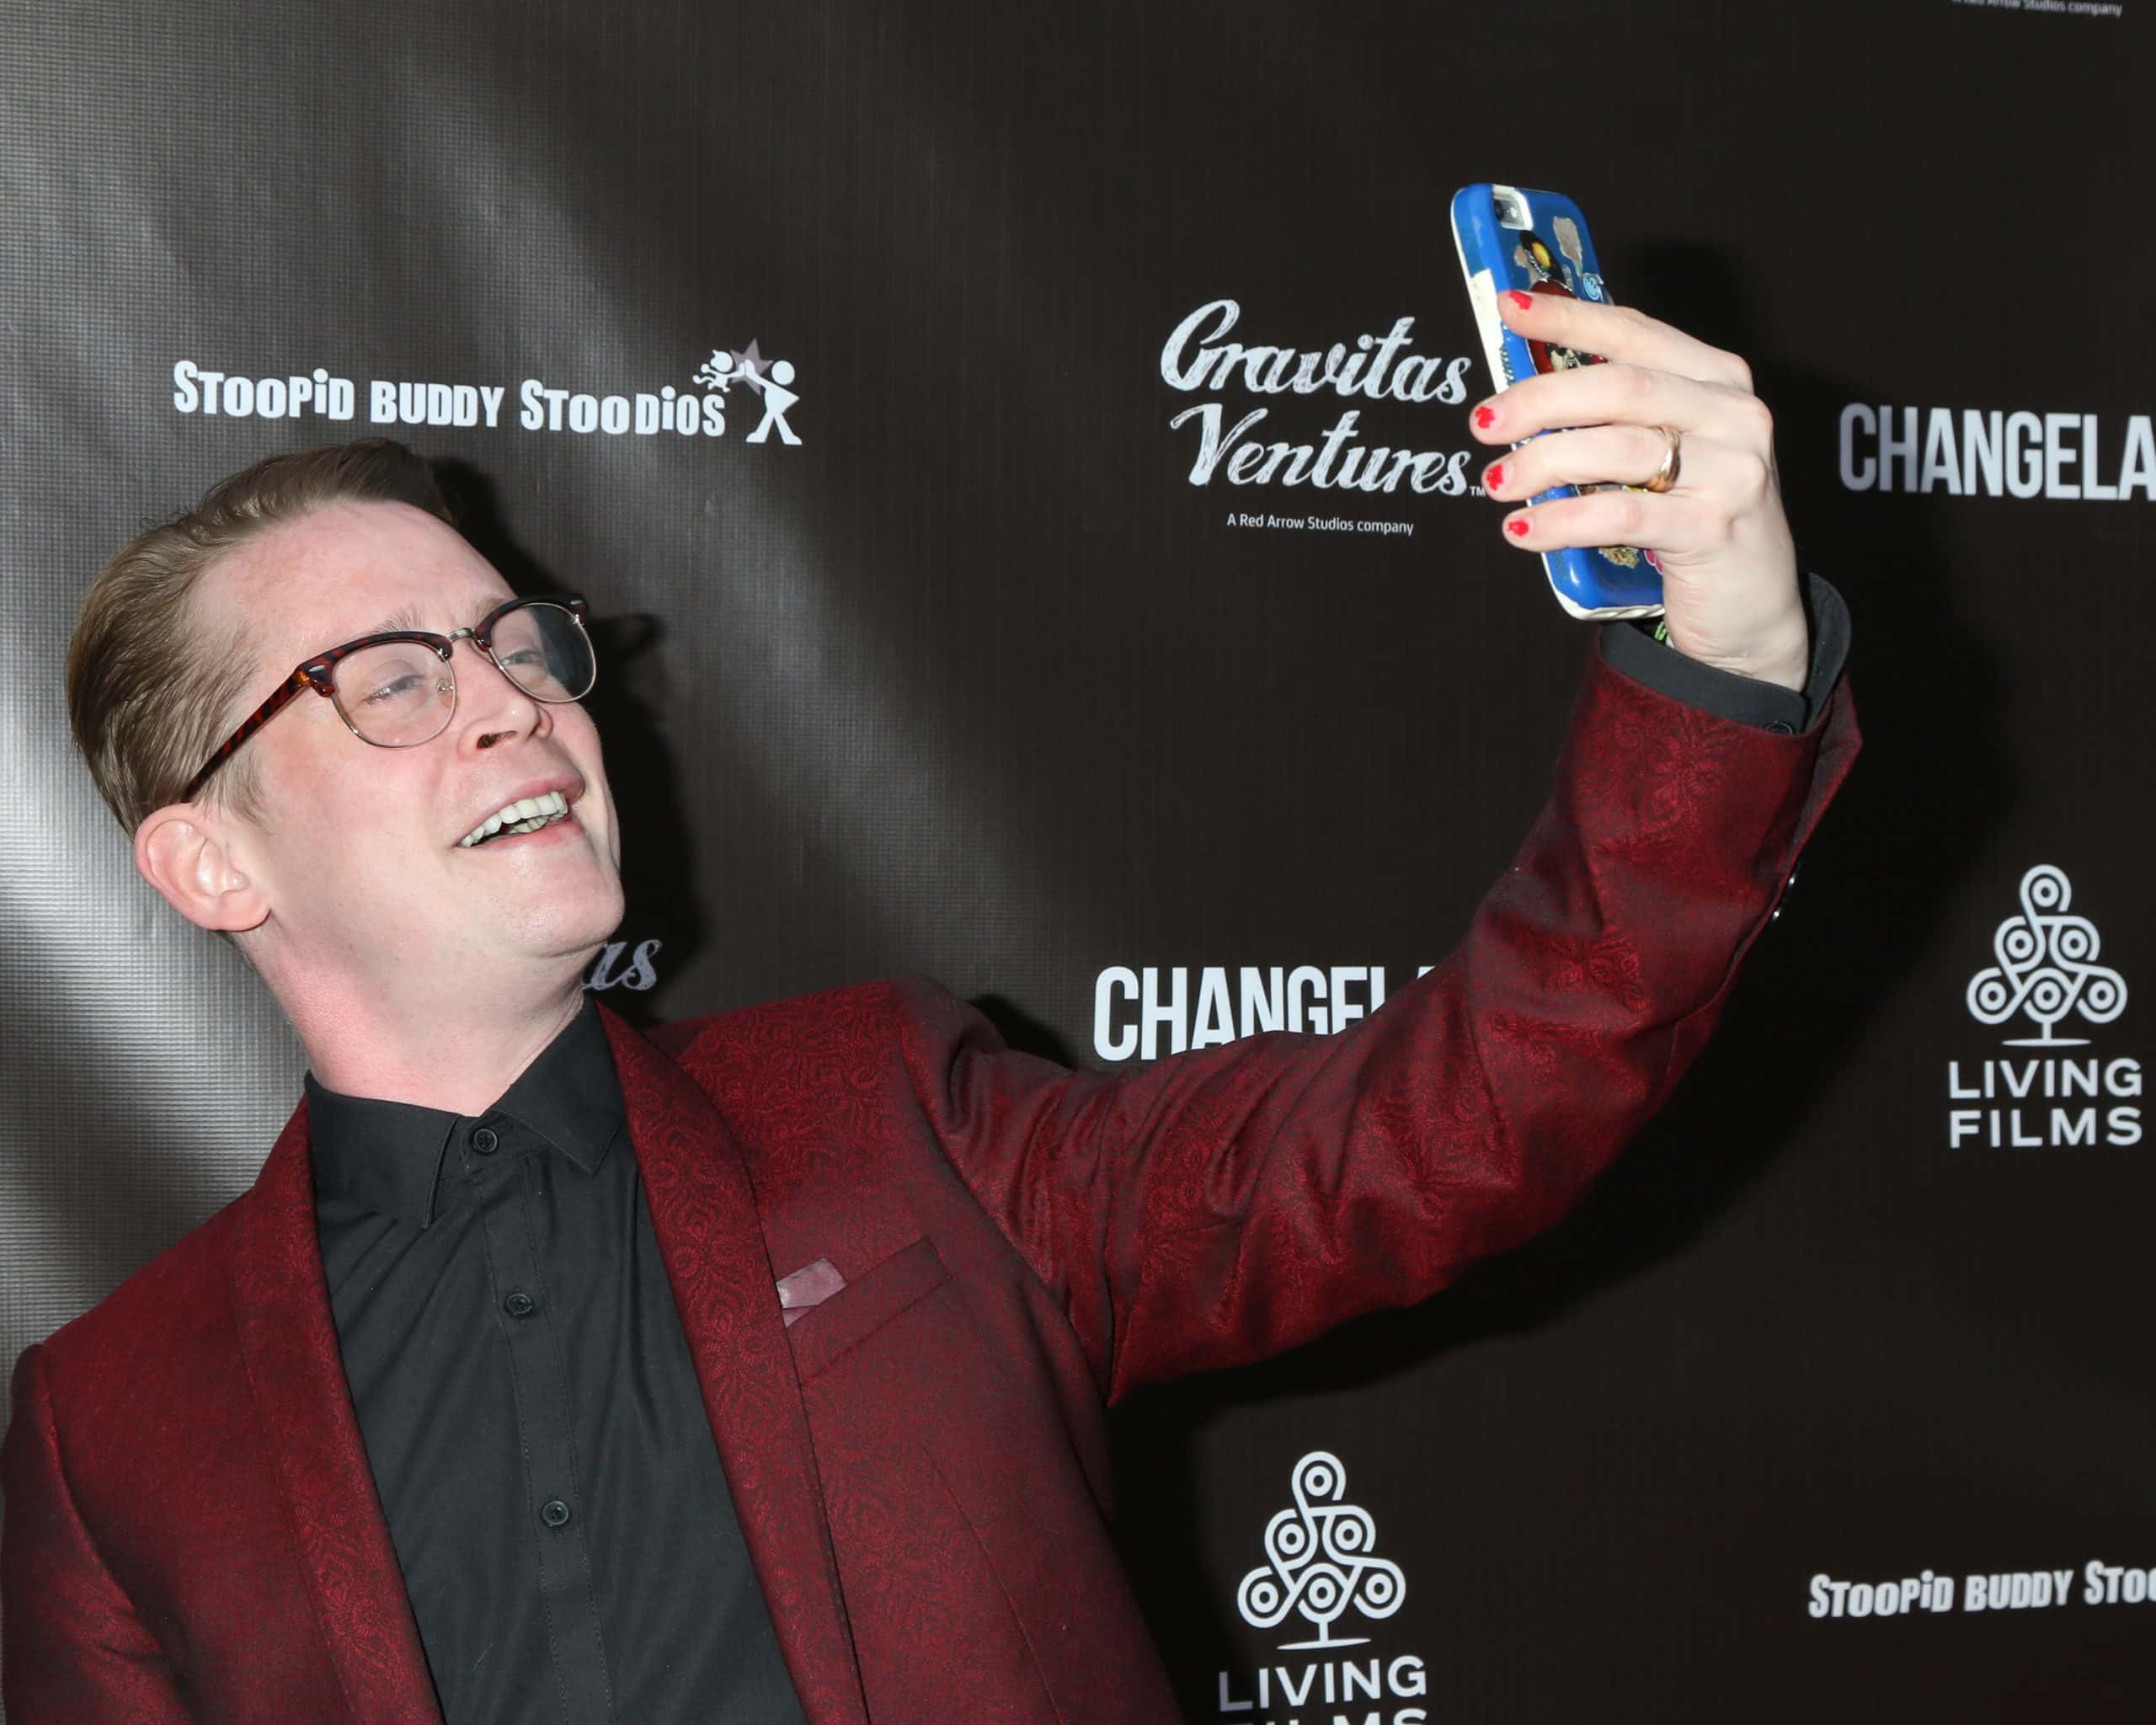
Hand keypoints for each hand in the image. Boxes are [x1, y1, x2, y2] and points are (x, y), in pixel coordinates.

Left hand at [1470, 289, 1807, 691]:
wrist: (1753, 605)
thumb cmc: (1696, 519)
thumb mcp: (1670, 452)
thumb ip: (1617, 416)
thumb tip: (1527, 394)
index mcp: (1718, 380)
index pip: (1635, 333)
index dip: (1570, 317)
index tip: (1510, 309)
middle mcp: (1732, 415)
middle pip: (1620, 386)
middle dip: (1540, 399)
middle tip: (1485, 422)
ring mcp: (1732, 470)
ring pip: (1619, 447)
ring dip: (1543, 462)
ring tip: (1497, 482)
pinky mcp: (1715, 527)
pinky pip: (1622, 514)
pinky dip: (1562, 520)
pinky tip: (1523, 529)